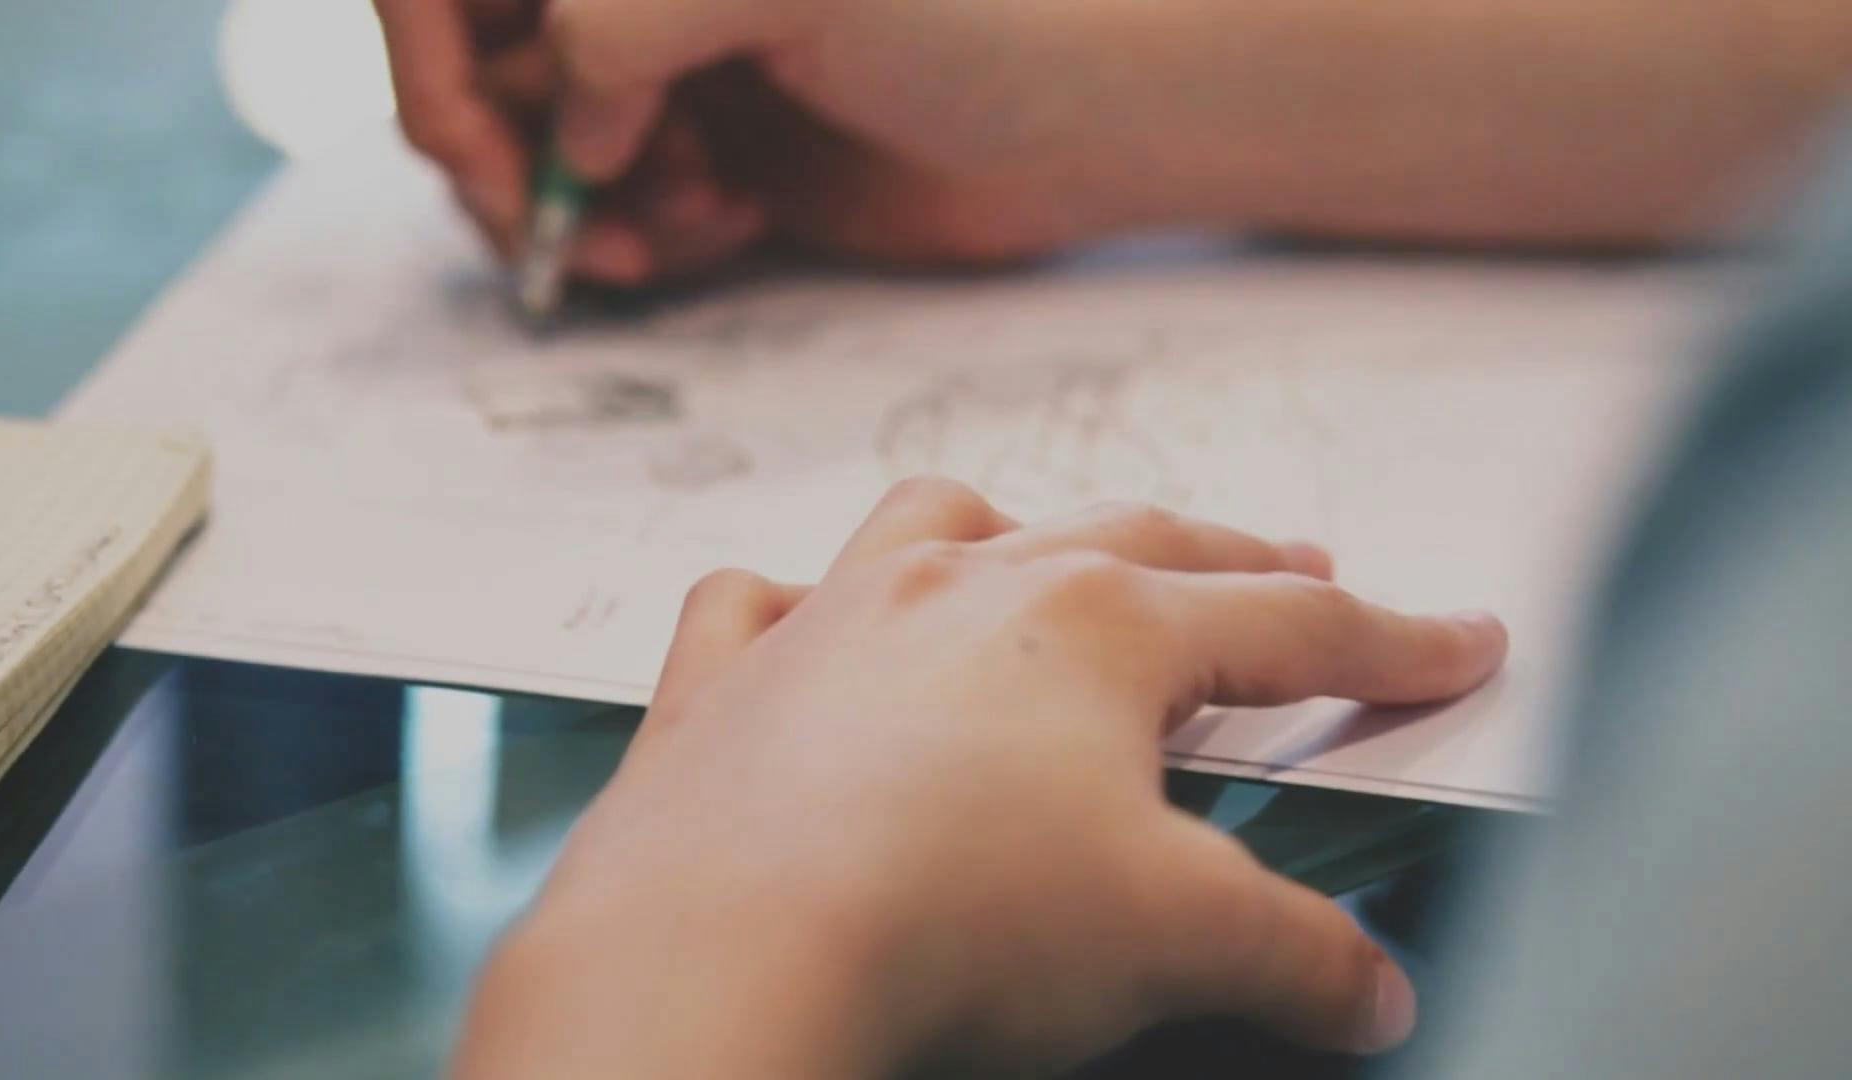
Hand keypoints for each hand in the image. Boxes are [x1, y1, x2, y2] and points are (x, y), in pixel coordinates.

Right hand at [377, 0, 1231, 284]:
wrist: (1079, 120)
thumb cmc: (973, 20)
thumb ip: (622, 25)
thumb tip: (558, 125)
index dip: (434, 64)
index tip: (486, 152)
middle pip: (475, 65)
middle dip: (514, 158)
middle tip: (586, 229)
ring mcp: (664, 65)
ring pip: (533, 148)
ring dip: (586, 205)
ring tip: (703, 212)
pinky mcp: (702, 147)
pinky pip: (607, 208)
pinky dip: (637, 237)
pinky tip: (728, 225)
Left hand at [453, 478, 1508, 1076]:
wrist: (726, 949)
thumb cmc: (948, 917)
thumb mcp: (1176, 941)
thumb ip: (1297, 957)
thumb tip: (1370, 991)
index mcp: (1098, 628)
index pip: (1293, 627)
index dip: (1394, 642)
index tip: (1455, 640)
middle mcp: (966, 589)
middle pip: (1138, 543)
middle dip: (1235, 559)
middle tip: (1299, 568)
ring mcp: (836, 620)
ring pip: (946, 526)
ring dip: (1019, 530)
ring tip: (1056, 548)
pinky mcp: (727, 684)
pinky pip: (756, 605)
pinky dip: (789, 604)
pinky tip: (804, 617)